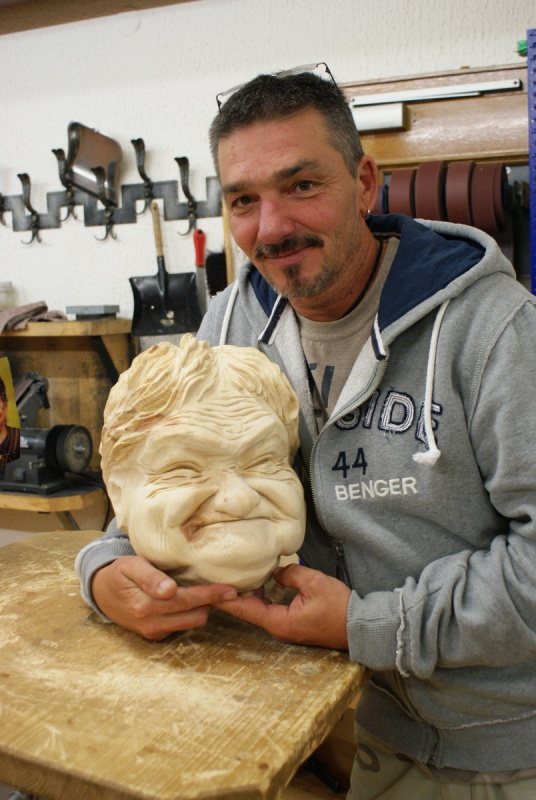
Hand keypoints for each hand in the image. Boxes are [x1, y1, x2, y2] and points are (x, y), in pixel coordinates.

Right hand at [91, 555, 236, 639]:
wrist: (101, 593)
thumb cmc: (120, 573)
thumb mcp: (131, 566)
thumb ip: (150, 577)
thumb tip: (169, 590)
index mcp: (146, 605)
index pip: (188, 600)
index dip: (212, 595)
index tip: (232, 589)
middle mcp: (151, 623)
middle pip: (196, 615)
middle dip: (211, 602)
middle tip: (225, 587)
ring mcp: (153, 632)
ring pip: (192, 623)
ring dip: (202, 609)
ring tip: (208, 592)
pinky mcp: (155, 637)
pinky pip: (182, 626)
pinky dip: (190, 614)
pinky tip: (192, 600)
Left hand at [216, 563, 350, 649]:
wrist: (359, 626)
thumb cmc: (338, 607)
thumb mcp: (314, 583)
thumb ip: (290, 574)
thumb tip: (275, 572)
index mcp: (279, 622)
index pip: (244, 609)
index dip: (225, 599)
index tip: (208, 590)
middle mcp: (278, 628)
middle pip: (248, 610)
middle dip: (233, 594)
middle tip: (216, 577)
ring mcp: (285, 628)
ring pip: (259, 610)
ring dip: (249, 594)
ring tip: (234, 576)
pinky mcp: (293, 624)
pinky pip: (271, 610)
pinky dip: (262, 597)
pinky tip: (260, 582)